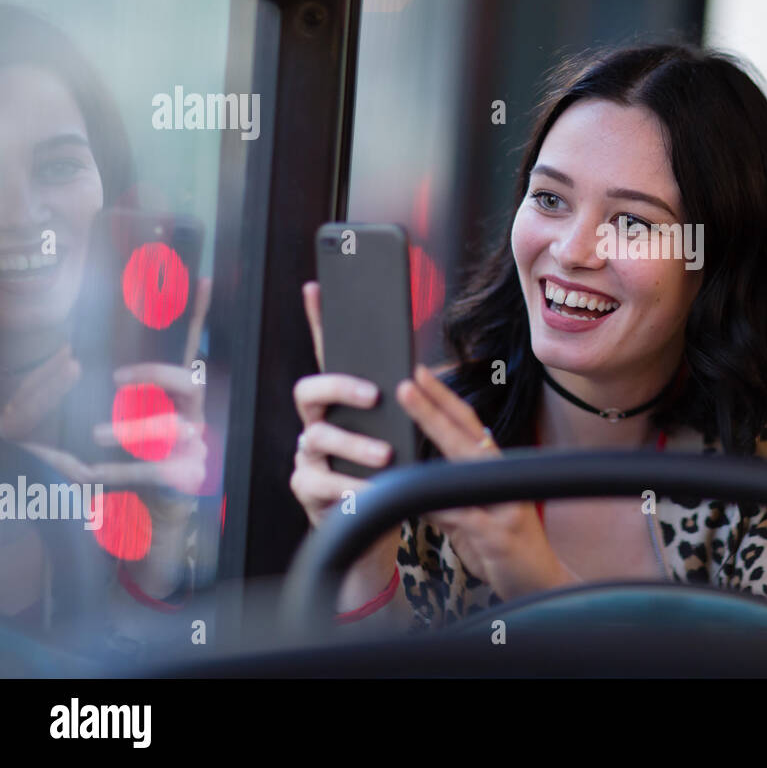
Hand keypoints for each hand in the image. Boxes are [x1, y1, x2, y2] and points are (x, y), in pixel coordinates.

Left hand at [14, 277, 212, 520]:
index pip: (191, 350)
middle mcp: (195, 415)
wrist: (154, 506)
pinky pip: (151, 469)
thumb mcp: (131, 413)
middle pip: (190, 385)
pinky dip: (118, 470)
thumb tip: (90, 346)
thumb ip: (125, 387)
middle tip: (117, 379)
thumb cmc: (137, 453)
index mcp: (183, 395)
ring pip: (172, 429)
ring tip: (96, 434)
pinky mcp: (185, 476)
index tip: (200, 283)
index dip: (201, 315)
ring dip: (133, 429)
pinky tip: (90, 473)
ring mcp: (196, 446)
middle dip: (158, 376)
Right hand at [289, 280, 390, 528]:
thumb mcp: (400, 430)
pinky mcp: (308, 487)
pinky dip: (347, 487)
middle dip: (339, 388)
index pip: (327, 354)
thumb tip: (413, 369)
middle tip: (375, 396)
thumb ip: (398, 401)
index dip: (317, 320)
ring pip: (318, 438)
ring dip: (354, 445)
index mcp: (342, 401)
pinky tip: (368, 490)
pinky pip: (319, 483)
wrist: (381, 523)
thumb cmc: (392, 469)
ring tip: (386, 455)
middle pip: (309, 390)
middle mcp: (318, 421)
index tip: (317, 288)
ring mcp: (309, 453)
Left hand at [397, 364, 575, 600]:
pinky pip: (464, 515)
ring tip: (408, 431)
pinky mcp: (500, 535)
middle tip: (408, 383)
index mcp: (496, 469)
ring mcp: (506, 504)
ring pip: (466, 467)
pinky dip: (440, 505)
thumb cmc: (505, 549)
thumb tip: (415, 476)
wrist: (543, 584)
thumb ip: (449, 495)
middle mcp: (505, 478)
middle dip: (434, 407)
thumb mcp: (470, 518)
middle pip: (466, 435)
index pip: (468, 425)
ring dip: (436, 446)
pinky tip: (417, 495)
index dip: (445, 398)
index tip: (419, 374)